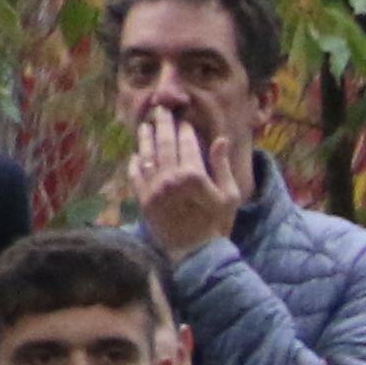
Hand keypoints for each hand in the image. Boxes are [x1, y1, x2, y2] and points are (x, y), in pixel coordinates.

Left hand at [127, 109, 241, 259]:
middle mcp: (170, 177)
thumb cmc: (218, 225)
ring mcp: (154, 187)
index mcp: (193, 175)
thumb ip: (222, 166)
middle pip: (165, 144)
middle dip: (163, 125)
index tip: (183, 120)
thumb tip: (220, 140)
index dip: (185, 130)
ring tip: (145, 126)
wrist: (197, 254)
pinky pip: (136, 174)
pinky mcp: (143, 199)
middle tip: (161, 111)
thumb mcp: (230, 196)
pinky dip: (135, 163)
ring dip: (146, 138)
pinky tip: (137, 155)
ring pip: (147, 155)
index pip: (187, 144)